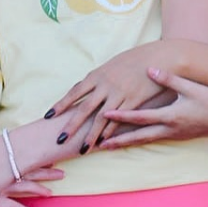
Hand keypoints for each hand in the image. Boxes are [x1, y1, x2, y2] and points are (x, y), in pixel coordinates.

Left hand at [47, 41, 179, 150]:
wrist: (159, 57)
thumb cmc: (134, 60)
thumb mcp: (111, 65)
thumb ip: (99, 78)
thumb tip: (87, 87)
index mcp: (97, 75)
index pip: (74, 92)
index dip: (61, 104)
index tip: (49, 116)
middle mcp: (105, 85)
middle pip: (84, 108)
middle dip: (71, 125)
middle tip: (59, 139)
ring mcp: (119, 94)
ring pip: (101, 118)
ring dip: (91, 135)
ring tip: (83, 149)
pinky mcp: (133, 101)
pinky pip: (119, 119)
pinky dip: (110, 131)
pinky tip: (104, 141)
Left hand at [98, 68, 207, 149]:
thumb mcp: (190, 87)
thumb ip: (169, 79)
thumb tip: (150, 69)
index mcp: (170, 116)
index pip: (140, 117)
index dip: (122, 116)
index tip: (105, 115)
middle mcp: (169, 129)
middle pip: (138, 136)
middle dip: (118, 140)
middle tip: (99, 144)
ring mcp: (173, 135)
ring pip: (145, 141)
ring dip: (127, 143)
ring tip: (110, 146)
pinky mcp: (178, 137)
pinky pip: (154, 139)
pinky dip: (140, 140)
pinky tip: (133, 140)